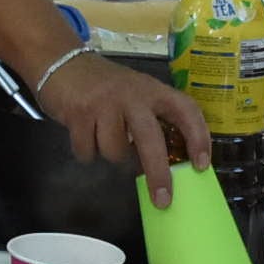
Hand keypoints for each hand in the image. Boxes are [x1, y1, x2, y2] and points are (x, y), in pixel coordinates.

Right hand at [40, 50, 209, 204]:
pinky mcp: (79, 113)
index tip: (202, 165)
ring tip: (102, 136)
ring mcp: (105, 103)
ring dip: (110, 154)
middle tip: (163, 201)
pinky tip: (84, 134)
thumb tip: (165, 167)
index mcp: (153, 90)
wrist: (62, 62)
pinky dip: (86, 152)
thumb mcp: (136, 95)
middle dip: (158, 174)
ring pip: (116, 152)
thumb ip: (151, 122)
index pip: (185, 110)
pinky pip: (88, 151)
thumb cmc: (106, 87)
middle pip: (151, 140)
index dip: (198, 137)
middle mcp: (132, 95)